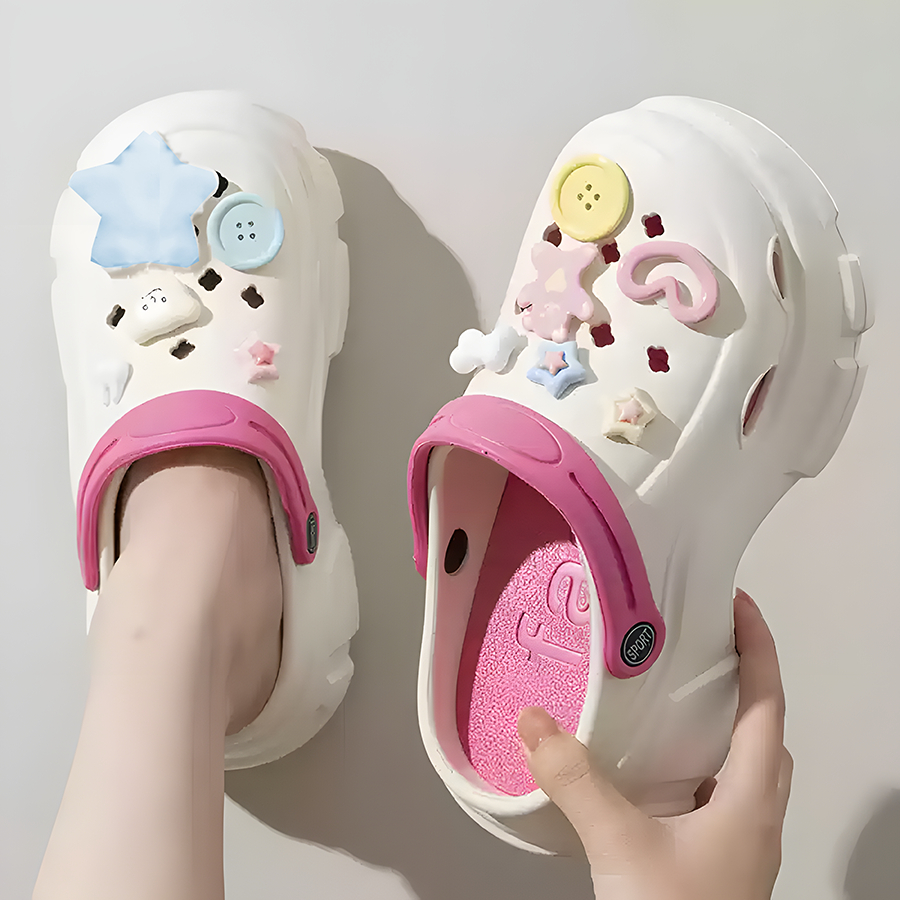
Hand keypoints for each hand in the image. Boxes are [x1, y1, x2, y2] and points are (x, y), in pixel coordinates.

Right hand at [518, 590, 791, 899]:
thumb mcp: (621, 846)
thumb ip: (576, 781)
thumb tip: (534, 722)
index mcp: (750, 800)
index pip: (768, 705)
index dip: (759, 649)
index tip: (739, 605)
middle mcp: (756, 818)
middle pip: (767, 735)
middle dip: (747, 685)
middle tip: (709, 650)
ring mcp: (741, 846)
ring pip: (749, 770)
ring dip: (727, 730)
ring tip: (682, 703)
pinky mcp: (719, 866)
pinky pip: (723, 799)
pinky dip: (702, 769)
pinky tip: (658, 776)